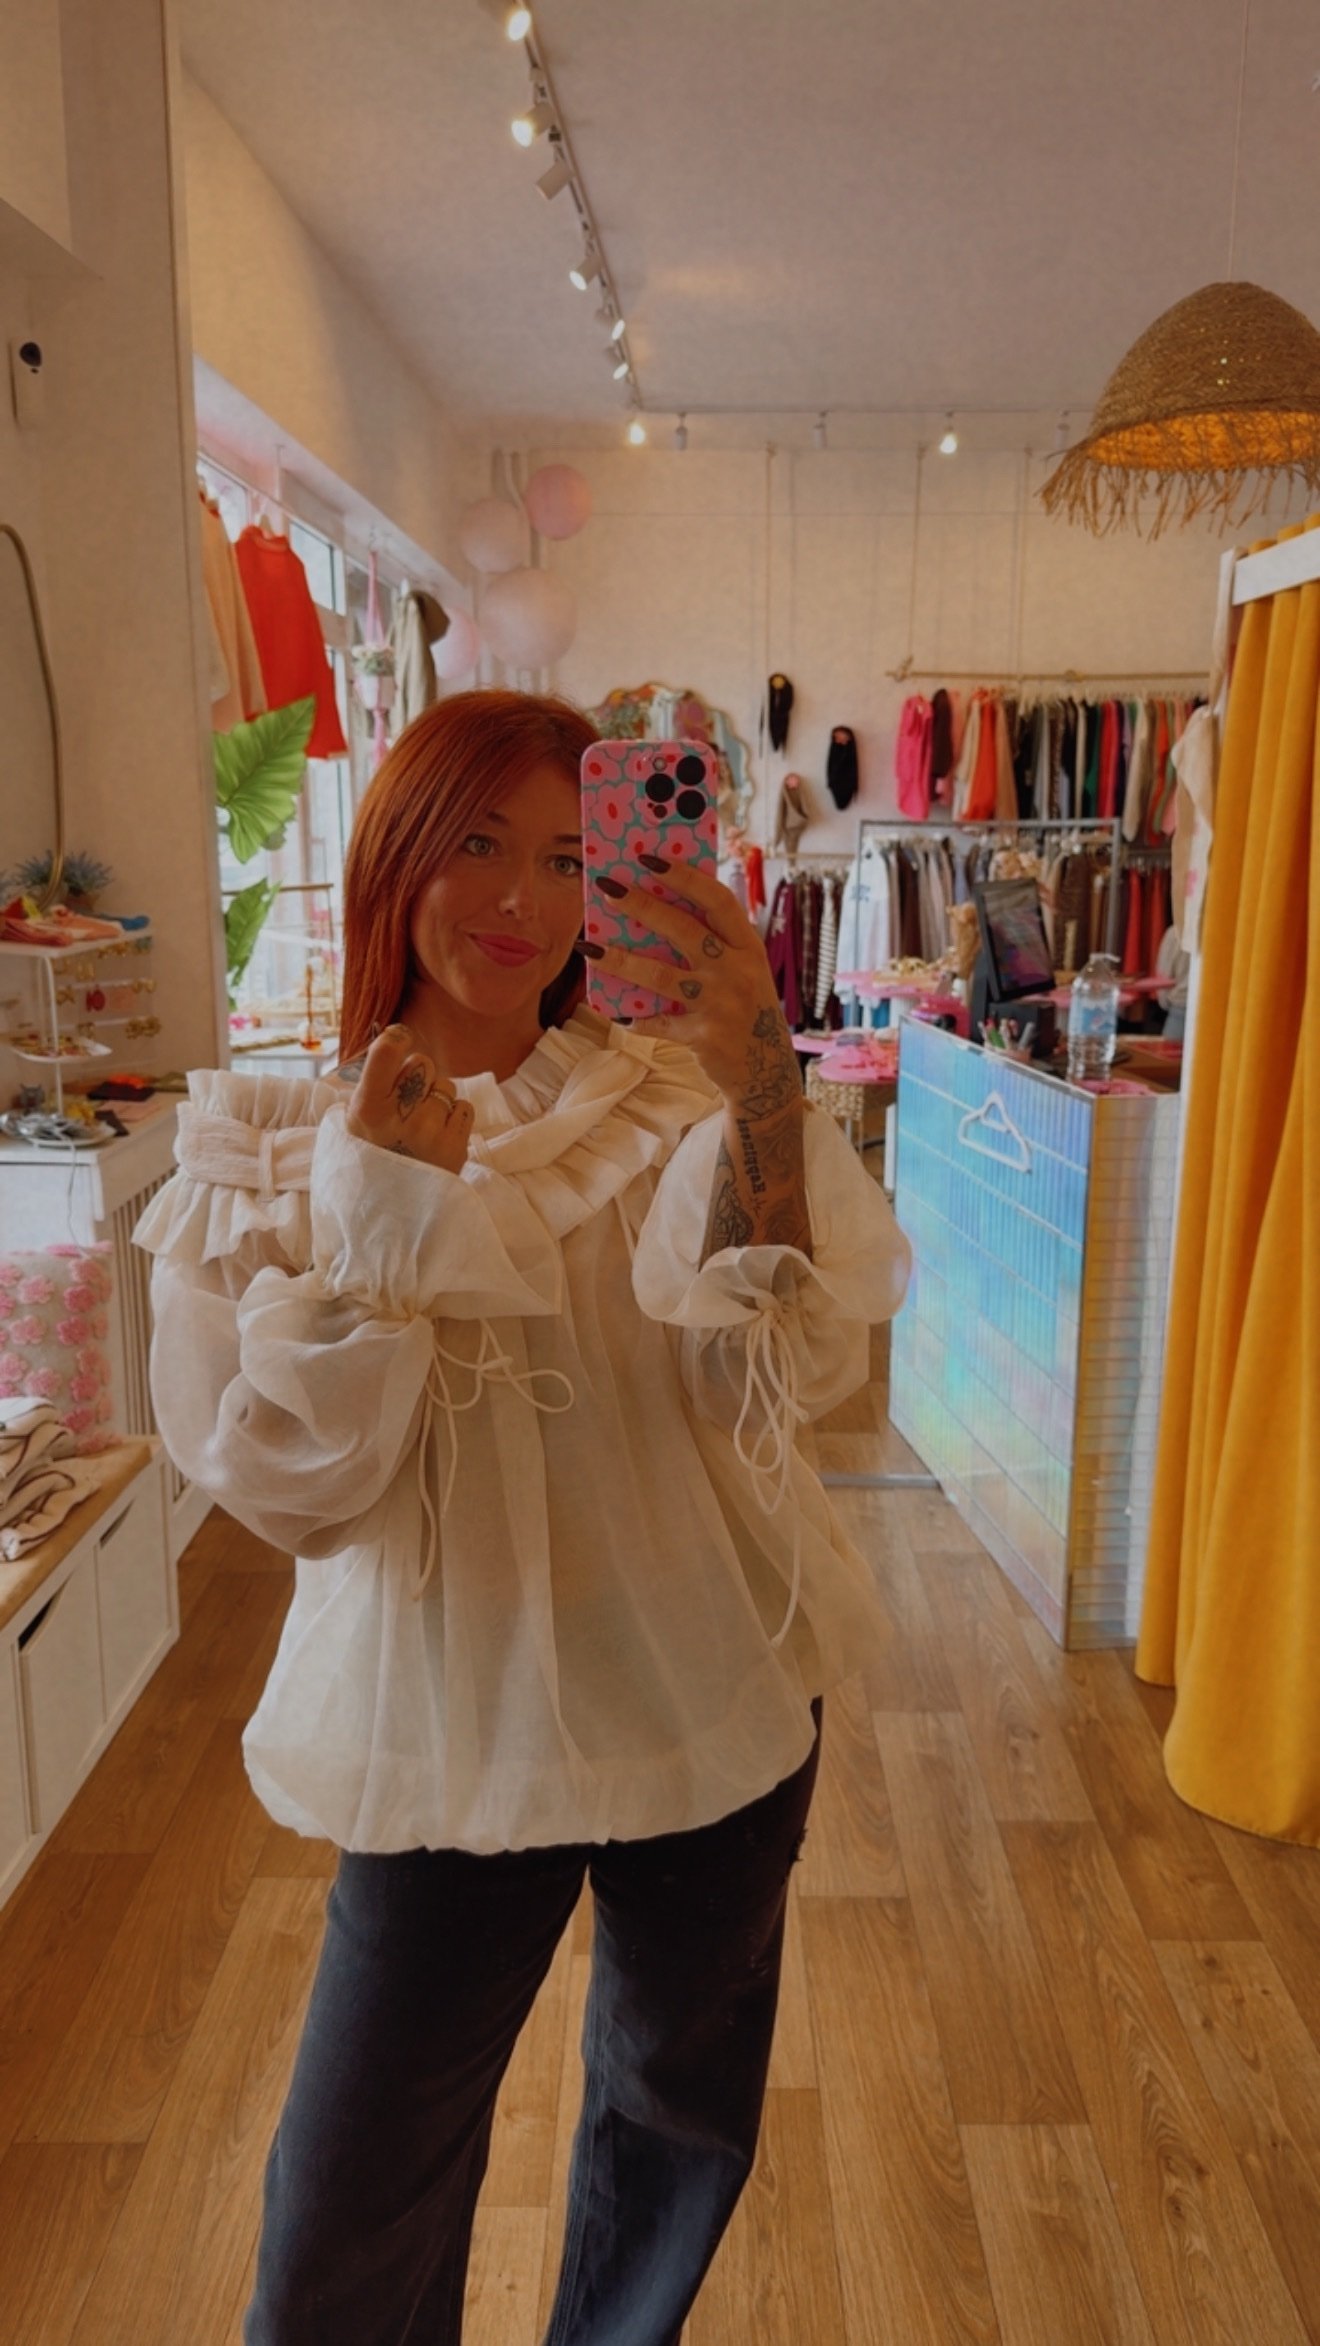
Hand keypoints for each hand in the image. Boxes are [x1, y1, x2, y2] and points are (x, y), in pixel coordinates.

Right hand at [344, 1024, 473, 1171]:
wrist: (392, 1207)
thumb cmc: (374, 1152)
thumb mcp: (357, 1118)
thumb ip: (374, 1082)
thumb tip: (398, 1037)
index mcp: (368, 1107)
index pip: (386, 1051)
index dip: (398, 1038)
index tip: (401, 1038)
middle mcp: (400, 1117)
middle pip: (423, 1063)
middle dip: (419, 1077)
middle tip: (408, 1102)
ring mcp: (430, 1132)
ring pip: (447, 1086)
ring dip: (438, 1100)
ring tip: (422, 1126)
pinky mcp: (455, 1146)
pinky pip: (464, 1108)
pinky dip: (455, 1118)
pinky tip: (438, 1137)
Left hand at [586, 859, 800, 1116]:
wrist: (766, 1069)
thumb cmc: (745, 1009)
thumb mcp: (743, 970)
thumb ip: (714, 944)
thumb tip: (656, 909)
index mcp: (748, 947)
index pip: (717, 901)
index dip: (684, 877)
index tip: (650, 859)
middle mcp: (737, 971)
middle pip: (684, 930)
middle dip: (642, 906)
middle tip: (607, 888)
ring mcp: (720, 1005)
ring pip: (660, 976)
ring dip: (620, 960)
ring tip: (588, 947)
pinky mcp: (703, 1037)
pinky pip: (657, 1023)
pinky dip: (633, 1018)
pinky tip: (611, 1010)